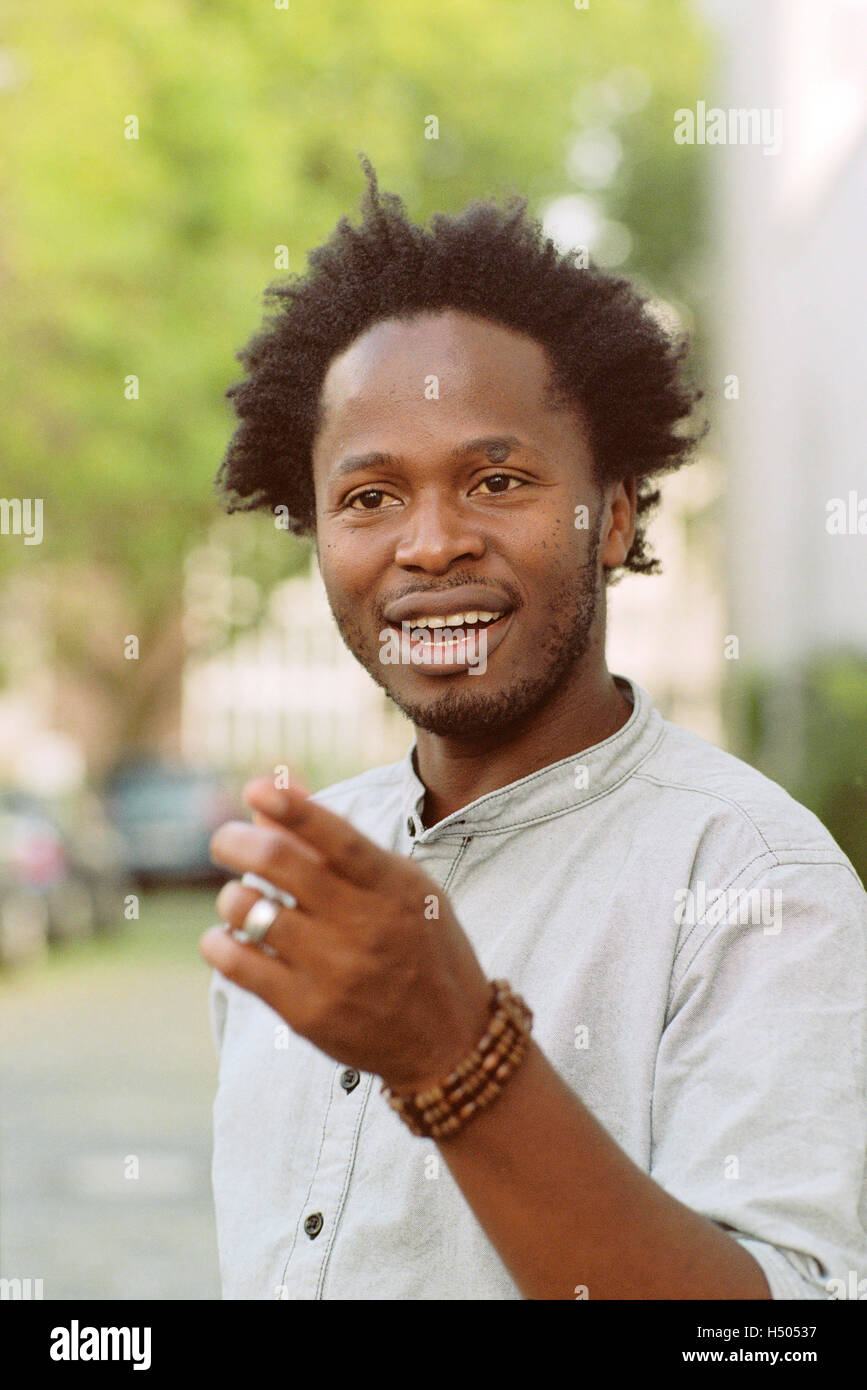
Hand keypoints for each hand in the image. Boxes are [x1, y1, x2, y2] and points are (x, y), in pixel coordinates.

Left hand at [199, 778, 491, 1093]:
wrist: (450, 1042)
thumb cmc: (420, 947)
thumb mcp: (400, 886)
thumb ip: (340, 841)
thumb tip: (278, 792)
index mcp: (393, 887)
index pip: (337, 838)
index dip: (292, 808)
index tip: (255, 788)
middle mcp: (364, 925)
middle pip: (279, 863)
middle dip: (235, 842)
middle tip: (224, 842)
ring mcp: (334, 971)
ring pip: (248, 910)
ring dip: (232, 896)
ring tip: (240, 900)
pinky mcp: (306, 1013)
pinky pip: (237, 963)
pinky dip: (219, 941)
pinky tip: (226, 938)